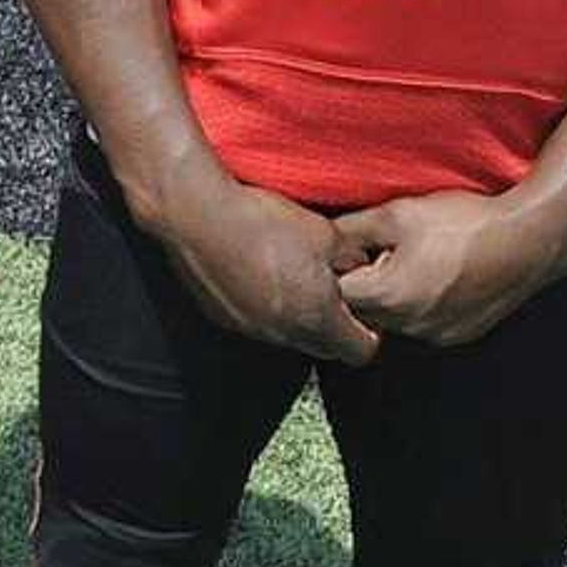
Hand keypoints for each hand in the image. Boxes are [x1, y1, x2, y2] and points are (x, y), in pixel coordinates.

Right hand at [146, 165, 380, 364]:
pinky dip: (266, 307)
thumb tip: (361, 266)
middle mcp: (283, 332)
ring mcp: (251, 328)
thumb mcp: (326, 233)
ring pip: (290, 336)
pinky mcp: (224, 317)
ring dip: (298, 316)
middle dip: (335, 327)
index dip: (369, 332)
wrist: (197, 214)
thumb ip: (352, 258)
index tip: (364, 312)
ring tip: (291, 277)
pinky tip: (259, 273)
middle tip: (332, 292)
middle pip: (325, 348)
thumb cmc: (260, 222)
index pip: (360, 351)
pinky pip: (258, 323)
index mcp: (315, 316)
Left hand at [330, 189, 566, 347]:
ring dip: (394, 296)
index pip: (336, 294)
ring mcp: (437, 334)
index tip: (356, 251)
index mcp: (388, 296)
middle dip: (366, 284)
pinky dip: (422, 305)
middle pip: (363, 312)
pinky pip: (424, 324)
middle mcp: (410, 324)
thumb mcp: (396, 214)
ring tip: (418, 262)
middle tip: (387, 253)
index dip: (341, 269)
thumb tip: (323, 238)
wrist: (530, 238)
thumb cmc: (466, 224)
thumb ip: (349, 229)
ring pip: (393, 320)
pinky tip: (440, 275)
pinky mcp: (459, 334)